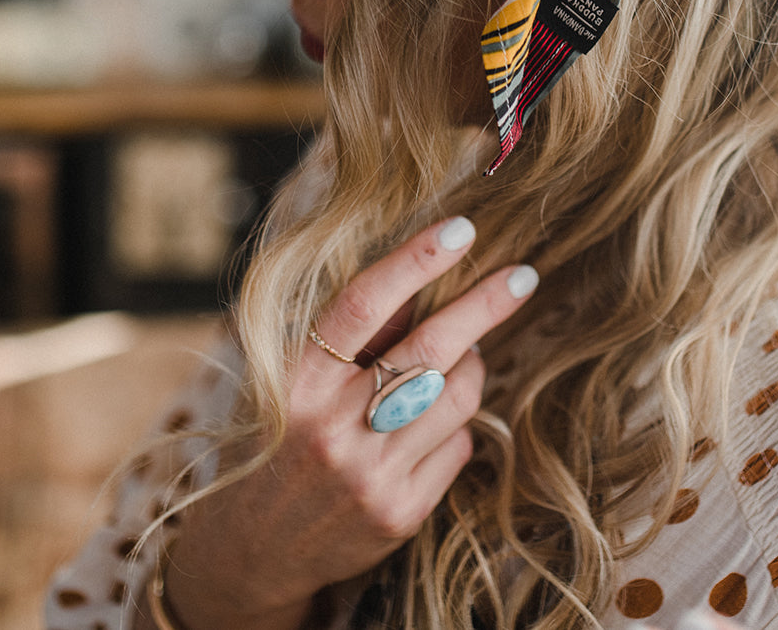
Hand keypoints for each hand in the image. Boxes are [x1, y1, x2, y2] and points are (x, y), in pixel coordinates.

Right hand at [162, 216, 537, 629]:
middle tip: (522, 275)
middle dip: (484, 305)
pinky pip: (457, 445)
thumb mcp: (293, 379)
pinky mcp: (401, 512)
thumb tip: (422, 280)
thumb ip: (352, 335)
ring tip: (460, 356)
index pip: (363, 305)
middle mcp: (333, 427)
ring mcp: (371, 474)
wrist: (255, 549)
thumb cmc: (280, 439)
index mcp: (298, 381)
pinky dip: (456, 421)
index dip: (415, 261)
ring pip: (457, 395)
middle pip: (429, 349)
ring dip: (471, 363)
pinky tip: (429, 423)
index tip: (461, 229)